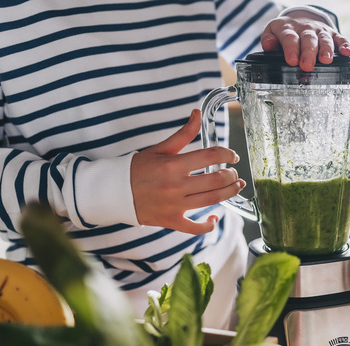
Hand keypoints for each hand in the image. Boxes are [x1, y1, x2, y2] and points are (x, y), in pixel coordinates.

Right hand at [130, 109, 244, 234]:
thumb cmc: (139, 169)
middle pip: (216, 180)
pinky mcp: (172, 221)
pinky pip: (195, 228)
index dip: (227, 154)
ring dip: (229, 193)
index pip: (210, 156)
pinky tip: (215, 217)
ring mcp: (175, 205)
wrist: (114, 192)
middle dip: (231, 175)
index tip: (232, 156)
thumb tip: (196, 113)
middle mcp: (176, 186)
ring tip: (236, 187)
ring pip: (212, 200)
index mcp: (173, 165)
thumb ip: (183, 133)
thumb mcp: (160, 149)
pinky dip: (208, 225)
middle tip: (234, 173)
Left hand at [261, 10, 349, 71]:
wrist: (301, 19)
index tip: (292, 61)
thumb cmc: (285, 32)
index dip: (291, 49)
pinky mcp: (332, 34)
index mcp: (288, 29)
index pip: (289, 38)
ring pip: (324, 39)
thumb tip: (268, 46)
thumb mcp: (273, 32)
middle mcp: (306, 29)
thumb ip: (269, 39)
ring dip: (326, 49)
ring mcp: (320, 31)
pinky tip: (347, 53)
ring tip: (326, 60)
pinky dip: (345, 45)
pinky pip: (340, 38)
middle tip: (307, 66)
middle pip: (308, 40)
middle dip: (308, 53)